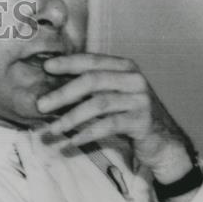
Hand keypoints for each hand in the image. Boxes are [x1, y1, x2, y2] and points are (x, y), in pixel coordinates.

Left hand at [36, 53, 194, 182]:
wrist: (161, 140)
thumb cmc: (127, 115)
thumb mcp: (110, 96)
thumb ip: (89, 88)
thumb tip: (50, 89)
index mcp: (123, 67)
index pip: (92, 60)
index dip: (68, 62)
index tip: (46, 67)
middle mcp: (133, 79)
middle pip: (93, 80)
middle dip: (63, 93)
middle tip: (41, 105)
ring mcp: (140, 99)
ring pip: (99, 103)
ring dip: (72, 117)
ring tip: (54, 129)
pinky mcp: (142, 120)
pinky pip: (110, 124)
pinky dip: (88, 133)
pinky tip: (73, 141)